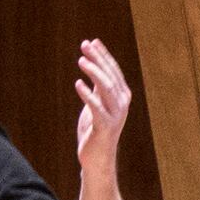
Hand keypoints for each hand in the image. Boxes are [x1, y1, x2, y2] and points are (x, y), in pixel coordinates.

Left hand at [69, 38, 133, 174]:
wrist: (97, 157)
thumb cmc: (96, 129)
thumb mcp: (97, 103)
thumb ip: (98, 86)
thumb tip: (93, 64)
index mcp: (122, 96)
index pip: (113, 70)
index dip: (103, 55)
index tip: (92, 41)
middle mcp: (122, 103)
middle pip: (110, 76)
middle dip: (98, 59)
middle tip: (85, 45)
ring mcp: (115, 115)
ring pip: (106, 88)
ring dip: (94, 72)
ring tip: (81, 60)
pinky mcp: (104, 126)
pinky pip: (96, 107)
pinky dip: (87, 95)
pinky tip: (77, 84)